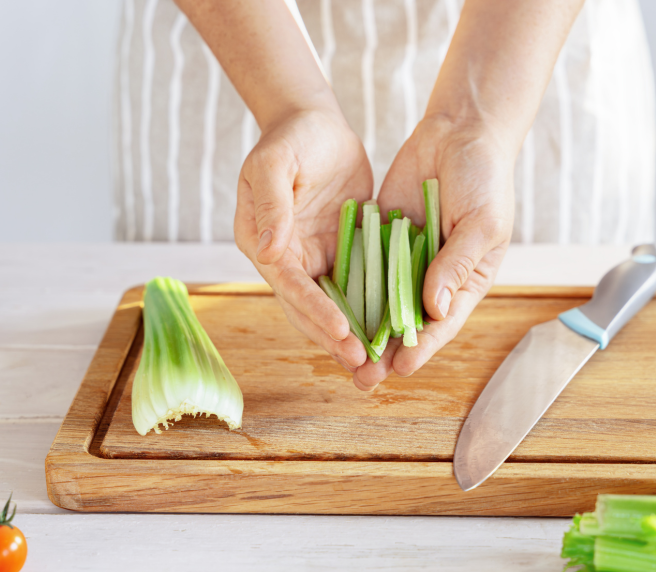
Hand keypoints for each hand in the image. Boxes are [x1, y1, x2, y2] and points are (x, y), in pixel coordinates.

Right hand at [234, 107, 373, 371]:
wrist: (313, 123)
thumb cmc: (290, 137)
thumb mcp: (275, 163)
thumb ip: (272, 205)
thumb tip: (268, 251)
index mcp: (263, 242)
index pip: (290, 285)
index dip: (315, 310)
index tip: (342, 331)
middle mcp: (285, 259)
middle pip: (309, 308)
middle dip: (334, 338)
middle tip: (364, 364)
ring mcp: (313, 258)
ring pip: (333, 305)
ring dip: (353, 333)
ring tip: (377, 363)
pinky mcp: (338, 251)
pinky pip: (356, 285)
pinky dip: (370, 308)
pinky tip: (392, 328)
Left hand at [352, 114, 513, 390]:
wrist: (460, 130)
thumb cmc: (485, 179)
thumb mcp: (481, 223)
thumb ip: (457, 265)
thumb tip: (433, 310)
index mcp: (466, 280)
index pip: (443, 323)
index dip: (422, 348)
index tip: (401, 370)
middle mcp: (434, 276)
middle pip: (407, 321)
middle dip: (386, 351)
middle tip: (363, 378)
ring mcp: (405, 257)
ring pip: (381, 300)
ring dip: (363, 328)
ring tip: (341, 354)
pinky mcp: (382, 237)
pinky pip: (365, 266)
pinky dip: (350, 287)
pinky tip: (330, 308)